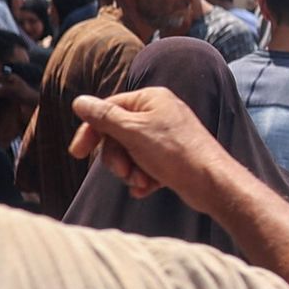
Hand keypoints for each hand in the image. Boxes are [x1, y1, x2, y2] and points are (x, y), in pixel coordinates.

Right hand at [69, 88, 242, 209]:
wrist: (212, 183)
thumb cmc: (175, 153)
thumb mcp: (133, 132)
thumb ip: (104, 117)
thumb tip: (80, 102)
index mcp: (150, 99)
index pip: (108, 109)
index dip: (91, 131)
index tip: (77, 153)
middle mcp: (159, 113)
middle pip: (117, 134)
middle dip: (117, 158)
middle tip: (124, 172)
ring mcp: (165, 136)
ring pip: (130, 153)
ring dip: (130, 171)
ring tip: (142, 181)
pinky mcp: (171, 157)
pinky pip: (145, 166)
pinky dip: (143, 179)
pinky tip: (148, 189)